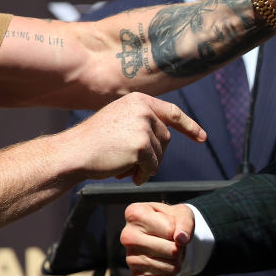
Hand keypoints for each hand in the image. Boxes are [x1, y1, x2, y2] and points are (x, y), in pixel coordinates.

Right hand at [63, 93, 205, 184]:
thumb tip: (164, 138)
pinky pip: (152, 167)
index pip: (172, 112)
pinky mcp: (141, 145)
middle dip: (154, 155)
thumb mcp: (119, 120)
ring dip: (145, 166)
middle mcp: (144, 109)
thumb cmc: (93, 141)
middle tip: (132, 165)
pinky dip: (142, 175)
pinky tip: (124, 174)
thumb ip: (141, 122)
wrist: (74, 152)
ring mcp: (143, 126)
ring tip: (123, 167)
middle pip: (166, 138)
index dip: (189, 126)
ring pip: (160, 154)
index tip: (202, 137)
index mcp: (139, 100)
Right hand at [121, 201, 195, 275]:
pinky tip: (169, 271)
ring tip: (171, 256)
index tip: (173, 229)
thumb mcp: (182, 214)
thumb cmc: (172, 222)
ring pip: (166, 267)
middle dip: (179, 250)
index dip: (178, 232)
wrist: (166, 238)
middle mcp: (127, 236)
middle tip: (176, 246)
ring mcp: (129, 258)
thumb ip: (185, 223)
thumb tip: (181, 239)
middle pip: (168, 250)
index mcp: (135, 214)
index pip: (169, 230)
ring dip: (176, 264)